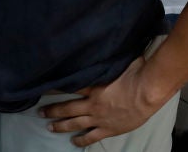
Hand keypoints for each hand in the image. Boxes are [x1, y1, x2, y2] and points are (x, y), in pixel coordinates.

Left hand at [39, 57, 159, 146]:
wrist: (148, 92)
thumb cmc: (138, 74)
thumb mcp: (122, 62)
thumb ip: (114, 60)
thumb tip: (112, 46)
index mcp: (95, 87)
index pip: (72, 87)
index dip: (58, 88)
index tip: (46, 89)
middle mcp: (93, 104)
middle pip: (68, 108)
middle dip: (53, 110)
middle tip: (40, 112)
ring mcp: (99, 118)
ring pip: (75, 123)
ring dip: (61, 125)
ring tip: (49, 126)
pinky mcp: (108, 129)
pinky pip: (91, 137)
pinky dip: (81, 140)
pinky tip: (73, 141)